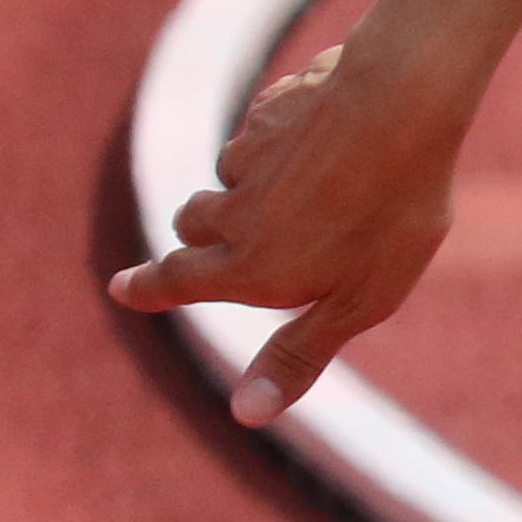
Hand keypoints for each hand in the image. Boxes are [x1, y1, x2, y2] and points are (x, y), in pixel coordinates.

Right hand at [104, 40, 461, 423]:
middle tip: (205, 241)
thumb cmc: (390, 213)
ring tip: (304, 189)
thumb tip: (244, 416)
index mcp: (249, 267)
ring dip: (249, 187)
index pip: (178, 281)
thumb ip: (299, 355)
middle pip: (194, 225)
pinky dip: (285, 141)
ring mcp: (250, 156)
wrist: (400, 105)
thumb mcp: (358, 302)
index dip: (149, 287)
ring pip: (231, 177)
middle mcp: (235, 212)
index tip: (121, 287)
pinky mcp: (272, 110)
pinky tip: (334, 136)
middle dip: (200, 236)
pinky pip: (265, 132)